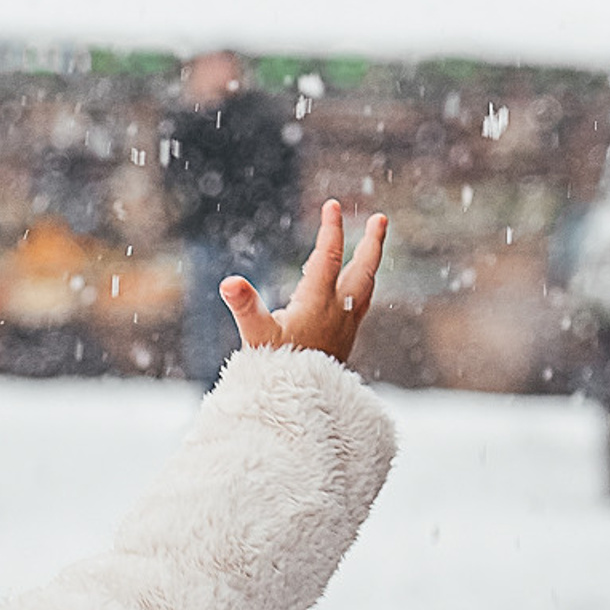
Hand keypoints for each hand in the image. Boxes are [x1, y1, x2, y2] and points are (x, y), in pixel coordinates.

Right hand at [222, 200, 389, 365]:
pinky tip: (358, 283)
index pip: (328, 257)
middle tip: (380, 219)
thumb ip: (243, 306)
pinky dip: (363, 283)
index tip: (332, 205)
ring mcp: (346, 325)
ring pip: (366, 285)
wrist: (299, 404)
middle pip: (363, 269)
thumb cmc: (275, 369)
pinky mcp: (346, 337)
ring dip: (371, 261)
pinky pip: (361, 301)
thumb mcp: (254, 336)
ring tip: (374, 243)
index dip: (331, 230)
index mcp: (318, 303)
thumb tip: (229, 282)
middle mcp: (338, 311)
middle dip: (371, 242)